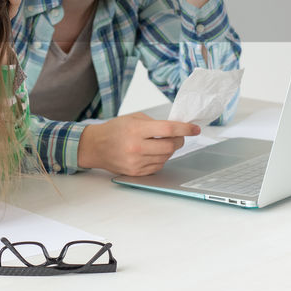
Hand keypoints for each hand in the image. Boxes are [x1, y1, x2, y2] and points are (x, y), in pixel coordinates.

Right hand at [76, 112, 200, 175]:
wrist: (95, 147)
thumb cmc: (114, 130)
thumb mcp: (133, 118)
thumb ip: (154, 122)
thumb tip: (176, 128)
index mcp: (136, 130)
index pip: (168, 129)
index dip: (185, 129)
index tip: (195, 128)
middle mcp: (136, 147)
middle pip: (170, 146)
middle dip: (180, 140)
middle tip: (179, 136)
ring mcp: (136, 162)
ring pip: (166, 157)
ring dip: (169, 150)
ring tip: (160, 143)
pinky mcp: (136, 172)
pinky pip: (158, 166)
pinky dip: (160, 159)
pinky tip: (153, 152)